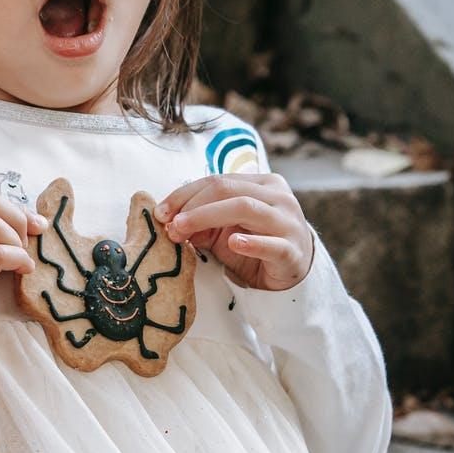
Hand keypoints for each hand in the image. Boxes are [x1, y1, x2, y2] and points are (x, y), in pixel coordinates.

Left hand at [155, 172, 314, 291]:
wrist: (290, 272)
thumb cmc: (255, 244)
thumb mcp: (223, 230)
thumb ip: (200, 222)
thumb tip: (170, 221)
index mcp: (262, 183)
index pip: (217, 180)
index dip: (184, 194)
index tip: (160, 212)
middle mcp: (278, 196)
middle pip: (228, 189)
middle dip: (192, 205)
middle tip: (169, 224)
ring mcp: (288, 222)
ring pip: (245, 208)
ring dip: (207, 217)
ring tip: (183, 230)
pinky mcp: (293, 250)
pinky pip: (272, 244)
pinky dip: (250, 243)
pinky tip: (233, 243)